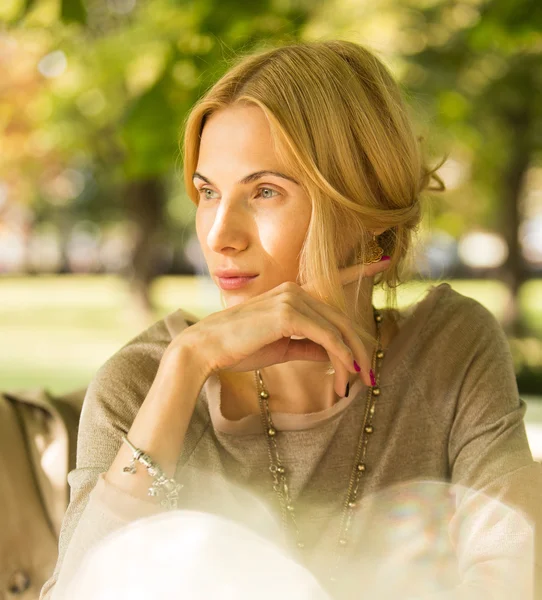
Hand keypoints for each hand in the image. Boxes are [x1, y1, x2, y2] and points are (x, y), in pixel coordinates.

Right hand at [174, 259, 391, 396]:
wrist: (207, 349)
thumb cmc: (240, 348)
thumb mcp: (282, 348)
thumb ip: (308, 346)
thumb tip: (334, 355)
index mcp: (291, 293)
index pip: (331, 280)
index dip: (359, 270)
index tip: (383, 261)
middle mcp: (294, 289)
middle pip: (341, 318)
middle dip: (359, 349)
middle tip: (370, 377)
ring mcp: (291, 298)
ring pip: (337, 329)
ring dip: (352, 359)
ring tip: (359, 383)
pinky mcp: (288, 314)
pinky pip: (326, 336)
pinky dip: (341, 355)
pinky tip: (348, 371)